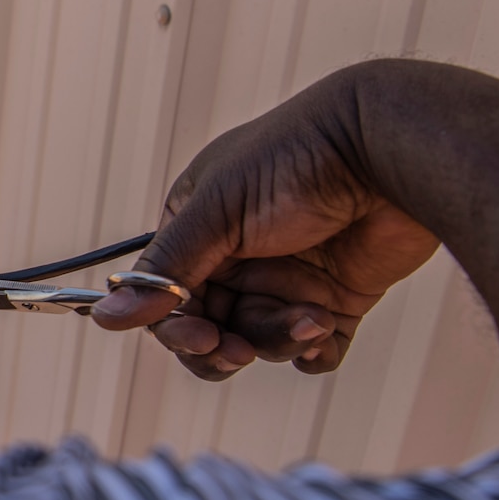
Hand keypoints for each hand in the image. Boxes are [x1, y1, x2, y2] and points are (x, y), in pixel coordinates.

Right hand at [91, 67, 440, 379]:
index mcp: (199, 229)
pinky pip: (313, 348)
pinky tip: (323, 333)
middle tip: (239, 350)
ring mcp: (288, 278)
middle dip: (223, 346)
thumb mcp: (219, 212)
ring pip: (261, 341)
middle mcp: (238, 257)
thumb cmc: (298, 160)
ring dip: (278, 341)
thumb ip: (166, 269)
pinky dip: (314, 351)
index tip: (200, 339)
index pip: (167, 297)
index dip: (176, 326)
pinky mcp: (338, 297)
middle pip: (210, 328)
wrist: (391, 148)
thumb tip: (107, 316)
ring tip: (311, 318)